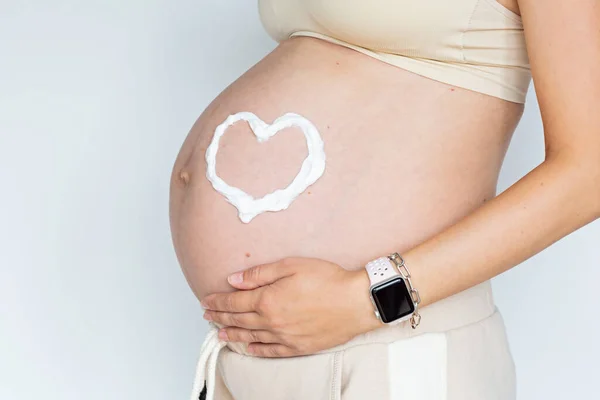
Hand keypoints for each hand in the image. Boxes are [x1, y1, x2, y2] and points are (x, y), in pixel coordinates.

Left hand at [200, 257, 380, 357]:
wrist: (356, 302)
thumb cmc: (327, 280)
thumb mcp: (291, 266)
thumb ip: (259, 274)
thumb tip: (234, 280)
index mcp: (267, 300)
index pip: (234, 302)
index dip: (217, 301)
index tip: (206, 300)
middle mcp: (272, 322)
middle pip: (238, 320)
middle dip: (220, 317)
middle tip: (207, 316)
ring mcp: (285, 337)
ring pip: (251, 337)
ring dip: (233, 334)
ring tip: (220, 333)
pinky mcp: (299, 347)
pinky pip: (271, 351)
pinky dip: (256, 350)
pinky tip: (248, 348)